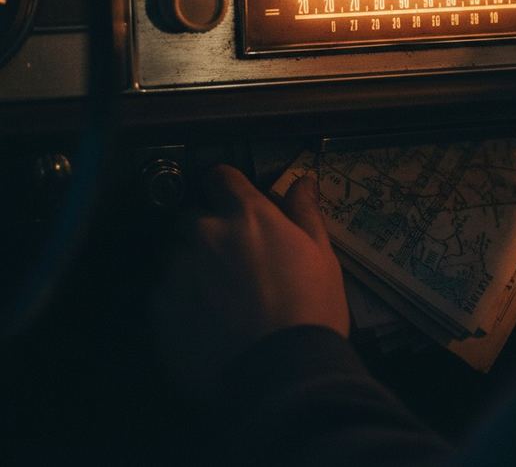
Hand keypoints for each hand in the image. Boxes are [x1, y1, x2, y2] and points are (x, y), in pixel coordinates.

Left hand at [152, 164, 348, 396]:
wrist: (282, 374)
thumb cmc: (311, 309)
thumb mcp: (322, 256)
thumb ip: (304, 213)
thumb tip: (302, 182)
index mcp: (247, 214)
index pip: (221, 176)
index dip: (227, 187)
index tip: (235, 203)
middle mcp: (205, 233)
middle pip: (193, 216)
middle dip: (207, 230)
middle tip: (231, 260)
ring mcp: (177, 270)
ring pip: (176, 254)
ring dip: (191, 265)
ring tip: (216, 297)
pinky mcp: (159, 309)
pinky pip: (163, 292)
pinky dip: (179, 300)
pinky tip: (204, 322)